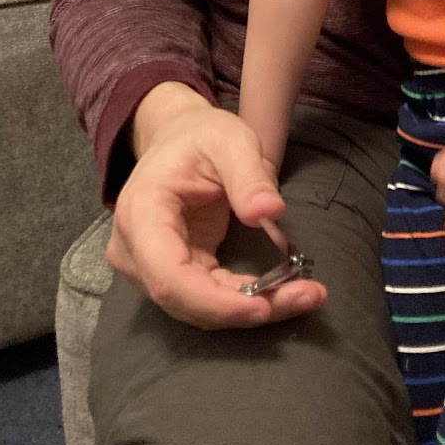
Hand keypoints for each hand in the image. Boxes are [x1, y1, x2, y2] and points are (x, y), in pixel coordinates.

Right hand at [107, 85, 326, 328]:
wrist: (178, 137)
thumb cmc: (200, 135)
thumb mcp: (230, 140)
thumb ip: (249, 175)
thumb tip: (270, 213)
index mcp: (142, 214)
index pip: (169, 276)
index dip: (214, 301)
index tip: (263, 305)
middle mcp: (135, 252)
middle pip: (187, 301)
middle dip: (246, 308)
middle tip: (309, 296)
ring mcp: (150, 269)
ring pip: (199, 309)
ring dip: (253, 309)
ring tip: (307, 294)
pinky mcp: (174, 274)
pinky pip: (209, 298)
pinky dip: (246, 300)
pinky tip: (285, 292)